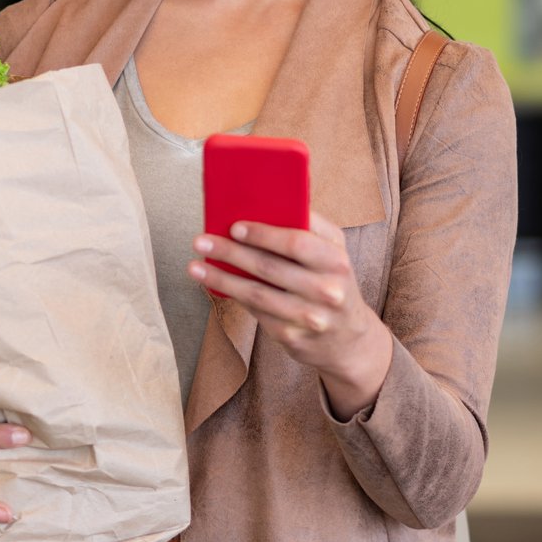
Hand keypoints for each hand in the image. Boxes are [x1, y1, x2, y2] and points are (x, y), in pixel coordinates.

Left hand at [187, 210, 392, 413]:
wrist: (348, 339)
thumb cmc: (333, 281)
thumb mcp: (334, 252)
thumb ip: (310, 227)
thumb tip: (268, 202)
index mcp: (336, 261)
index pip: (296, 243)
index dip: (263, 234)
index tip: (234, 226)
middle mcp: (326, 291)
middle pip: (269, 268)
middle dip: (230, 252)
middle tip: (201, 241)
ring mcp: (310, 317)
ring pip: (256, 294)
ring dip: (220, 278)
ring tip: (194, 266)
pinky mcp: (292, 338)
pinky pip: (255, 312)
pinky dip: (232, 296)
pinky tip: (213, 284)